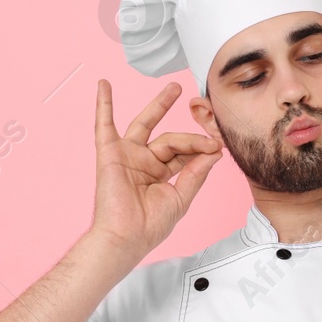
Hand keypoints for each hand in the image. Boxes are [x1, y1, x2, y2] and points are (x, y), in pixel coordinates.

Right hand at [91, 79, 221, 257]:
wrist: (126, 237)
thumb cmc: (150, 226)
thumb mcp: (181, 198)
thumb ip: (196, 173)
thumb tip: (213, 152)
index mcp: (161, 175)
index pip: (184, 153)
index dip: (200, 147)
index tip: (217, 145)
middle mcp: (144, 163)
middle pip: (170, 138)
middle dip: (186, 126)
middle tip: (202, 107)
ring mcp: (127, 156)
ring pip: (147, 126)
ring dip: (159, 104)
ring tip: (175, 87)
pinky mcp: (110, 154)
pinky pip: (104, 125)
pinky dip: (103, 105)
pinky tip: (104, 85)